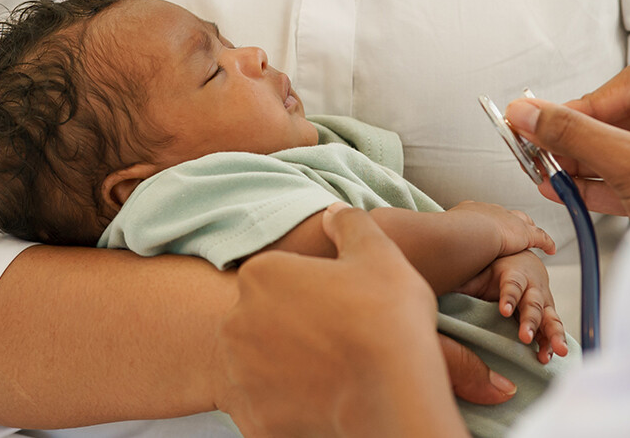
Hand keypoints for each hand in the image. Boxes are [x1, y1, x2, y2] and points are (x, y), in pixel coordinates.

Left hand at [218, 203, 467, 437]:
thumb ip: (350, 225)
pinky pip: (265, 407)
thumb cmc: (386, 318)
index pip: (277, 276)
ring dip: (284, 368)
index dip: (311, 289)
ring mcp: (240, 375)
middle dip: (290, 328)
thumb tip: (332, 212)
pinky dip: (286, 407)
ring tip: (331, 374)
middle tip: (337, 340)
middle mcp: (236, 323)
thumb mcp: (379, 253)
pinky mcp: (251, 418)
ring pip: (259, 365)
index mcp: (260, 275)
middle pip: (262, 320)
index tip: (339, 304)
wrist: (392, 396)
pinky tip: (321, 402)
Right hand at [447, 200, 556, 256]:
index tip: (486, 227)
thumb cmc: (448, 238)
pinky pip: (539, 237)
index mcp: (469, 210)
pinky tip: (550, 249)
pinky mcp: (522, 234)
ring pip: (523, 223)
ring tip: (533, 238)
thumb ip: (436, 244)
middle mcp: (490, 211)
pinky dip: (545, 242)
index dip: (487, 222)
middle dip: (509, 222)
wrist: (467, 233)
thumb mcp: (438, 236)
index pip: (482, 214)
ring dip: (528, 231)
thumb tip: (426, 254)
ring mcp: (508, 220)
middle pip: (504, 215)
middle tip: (511, 231)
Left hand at [456, 251, 569, 363]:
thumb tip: (439, 288)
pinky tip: (548, 358)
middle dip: (530, 321)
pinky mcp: (547, 316)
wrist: (523, 261)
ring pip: (550, 318)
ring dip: (553, 335)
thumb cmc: (497, 269)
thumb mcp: (481, 271)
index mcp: (515, 275)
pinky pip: (552, 331)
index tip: (503, 310)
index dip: (509, 297)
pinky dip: (552, 344)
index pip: (512, 285)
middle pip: (533, 305)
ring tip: (557, 350)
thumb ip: (466, 283)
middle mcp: (533, 288)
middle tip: (525, 337)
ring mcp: (543, 303)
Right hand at [504, 63, 629, 218]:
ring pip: (626, 150)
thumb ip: (578, 135)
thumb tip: (531, 114)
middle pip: (628, 118)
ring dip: (584, 162)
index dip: (589, 102)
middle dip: (580, 136)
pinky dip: (599, 183)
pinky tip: (567, 188)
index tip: (548, 117)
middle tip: (543, 144)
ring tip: (548, 170)